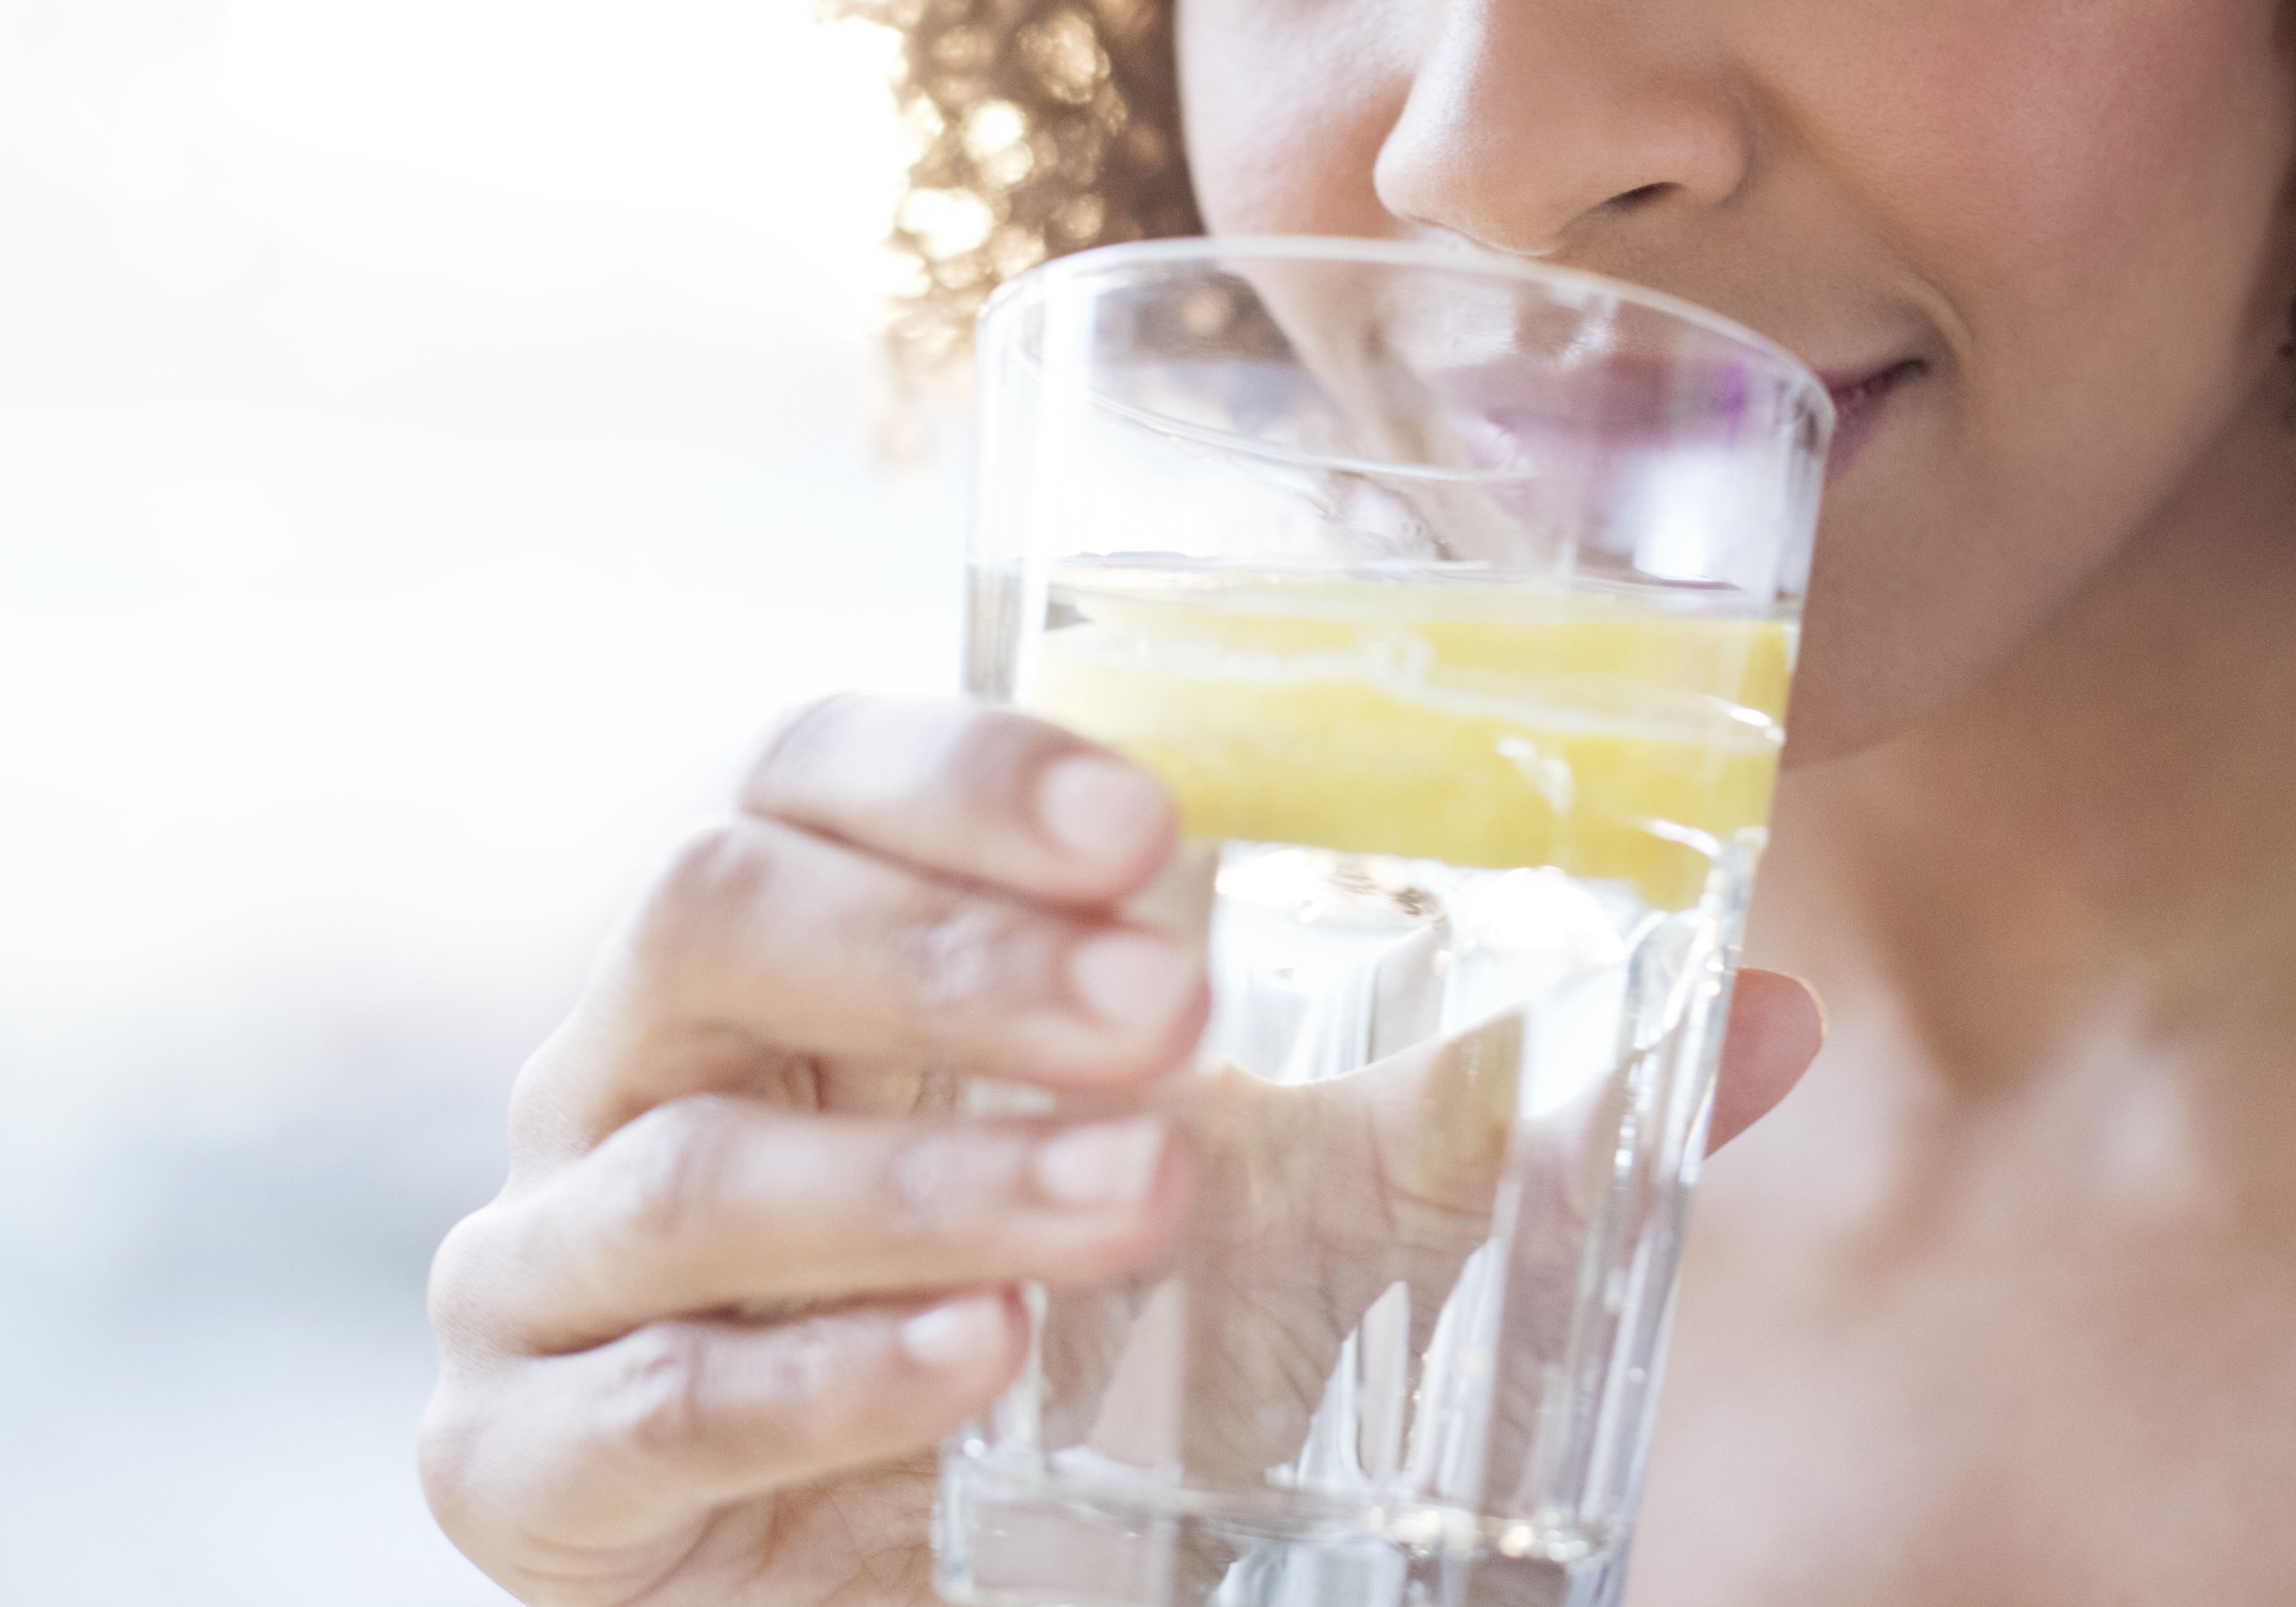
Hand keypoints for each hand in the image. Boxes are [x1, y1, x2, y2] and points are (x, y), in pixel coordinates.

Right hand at [420, 695, 1822, 1606]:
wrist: (927, 1578)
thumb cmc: (1094, 1335)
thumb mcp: (1279, 1210)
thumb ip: (1477, 1110)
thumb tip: (1769, 1011)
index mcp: (796, 949)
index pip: (809, 769)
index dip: (962, 771)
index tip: (1161, 824)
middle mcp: (636, 1062)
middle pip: (709, 912)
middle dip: (950, 959)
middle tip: (1175, 1012)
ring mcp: (550, 1262)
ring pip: (672, 1169)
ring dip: (917, 1180)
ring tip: (1131, 1203)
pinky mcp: (526, 1466)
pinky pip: (625, 1405)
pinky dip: (805, 1384)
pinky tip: (970, 1376)